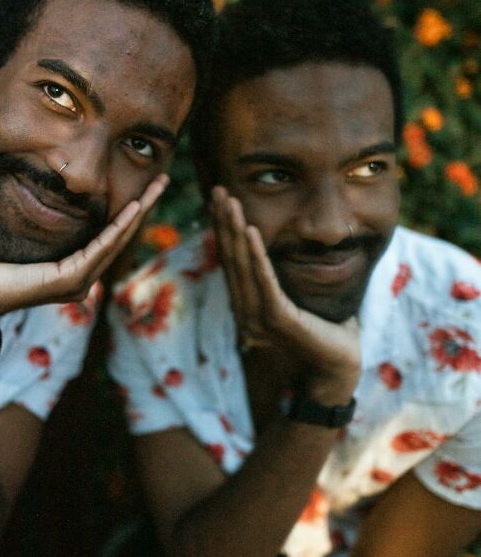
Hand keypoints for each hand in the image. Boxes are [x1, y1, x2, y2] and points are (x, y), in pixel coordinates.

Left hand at [0, 174, 168, 342]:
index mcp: (71, 265)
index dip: (128, 209)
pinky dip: (116, 228)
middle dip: (143, 206)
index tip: (144, 184)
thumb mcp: (16, 228)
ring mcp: (77, 281)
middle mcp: (80, 276)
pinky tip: (130, 210)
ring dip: (137, 214)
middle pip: (120, 236)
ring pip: (115, 241)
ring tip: (155, 189)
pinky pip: (98, 249)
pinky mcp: (67, 281)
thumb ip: (36, 214)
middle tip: (163, 180)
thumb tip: (40, 183)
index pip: (107, 233)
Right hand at [212, 187, 360, 398]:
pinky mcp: (277, 319)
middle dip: (224, 222)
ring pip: (242, 265)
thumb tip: (285, 245)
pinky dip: (256, 254)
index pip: (232, 260)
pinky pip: (264, 280)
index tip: (221, 199)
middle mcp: (246, 311)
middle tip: (219, 190)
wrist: (338, 366)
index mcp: (248, 305)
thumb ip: (285, 276)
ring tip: (230, 202)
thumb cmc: (325, 330)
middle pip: (231, 258)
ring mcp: (258, 317)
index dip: (224, 229)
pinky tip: (249, 230)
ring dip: (234, 230)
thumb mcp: (300, 295)